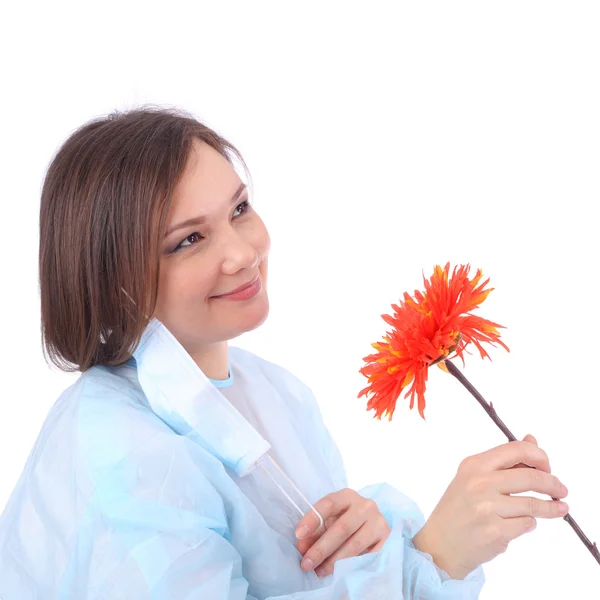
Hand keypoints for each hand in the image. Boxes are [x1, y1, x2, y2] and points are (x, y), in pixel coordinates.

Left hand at [295, 488, 390, 577]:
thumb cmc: (346, 521)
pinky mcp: (387, 538)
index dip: (312, 519)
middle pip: (341, 527)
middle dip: (321, 548)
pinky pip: (368, 555)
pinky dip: (353, 565)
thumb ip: (315, 533)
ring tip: (320, 571)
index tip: (299, 535)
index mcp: (347, 496)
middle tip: (306, 563)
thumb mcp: (330, 522)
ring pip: (355, 544)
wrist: (373, 525)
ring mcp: (378, 521)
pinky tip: (341, 572)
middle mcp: (365, 505)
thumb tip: (302, 547)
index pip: (328, 504)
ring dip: (335, 561)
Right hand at [412, 434, 568, 579]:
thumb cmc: (458, 507)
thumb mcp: (473, 477)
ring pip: (533, 504)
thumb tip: (532, 440)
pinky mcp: (496, 532)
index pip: (517, 450)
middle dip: (553, 484)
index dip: (540, 456)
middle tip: (561, 490)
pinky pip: (527, 524)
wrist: (440, 543)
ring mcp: (487, 508)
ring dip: (550, 508)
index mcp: (474, 464)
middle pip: (531, 478)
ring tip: (559, 509)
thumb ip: (504, 461)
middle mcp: (479, 482)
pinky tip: (521, 523)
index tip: (547, 467)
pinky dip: (529, 524)